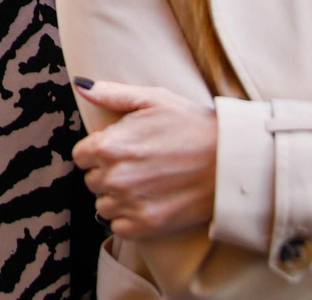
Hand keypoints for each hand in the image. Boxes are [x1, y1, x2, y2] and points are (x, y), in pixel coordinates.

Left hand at [72, 79, 216, 240]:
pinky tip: (149, 202)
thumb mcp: (152, 99)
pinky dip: (129, 218)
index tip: (120, 149)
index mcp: (109, 146)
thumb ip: (111, 93)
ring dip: (117, 197)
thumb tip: (81, 84)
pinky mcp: (146, 226)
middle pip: (92, 180)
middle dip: (108, 172)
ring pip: (103, 205)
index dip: (99, 151)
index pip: (80, 155)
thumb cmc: (192, 125)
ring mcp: (129, 204)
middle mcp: (114, 177)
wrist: (231, 160)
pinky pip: (119, 227)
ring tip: (146, 183)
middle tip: (139, 164)